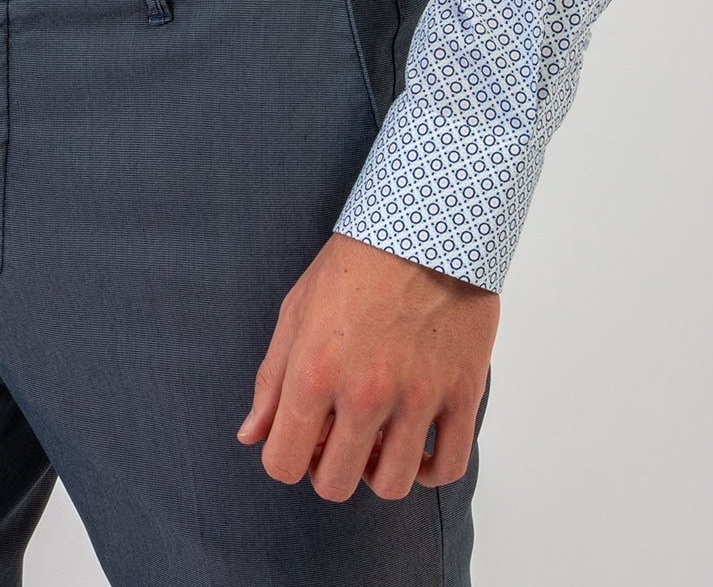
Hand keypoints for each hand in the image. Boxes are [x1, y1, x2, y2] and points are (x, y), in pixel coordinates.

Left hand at [235, 232, 496, 500]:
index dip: (286, 459)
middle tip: (339, 439)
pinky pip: (449, 468)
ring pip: (392, 486)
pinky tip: (420, 446)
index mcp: (315, 371)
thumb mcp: (297, 310)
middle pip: (335, 484)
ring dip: (379, 472)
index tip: (301, 440)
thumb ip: (271, 379)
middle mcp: (364, 392)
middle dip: (329, 470)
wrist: (425, 226)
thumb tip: (251, 435)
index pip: (283, 463)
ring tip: (380, 440)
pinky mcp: (461, 393)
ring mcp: (417, 396)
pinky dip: (432, 470)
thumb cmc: (355, 263)